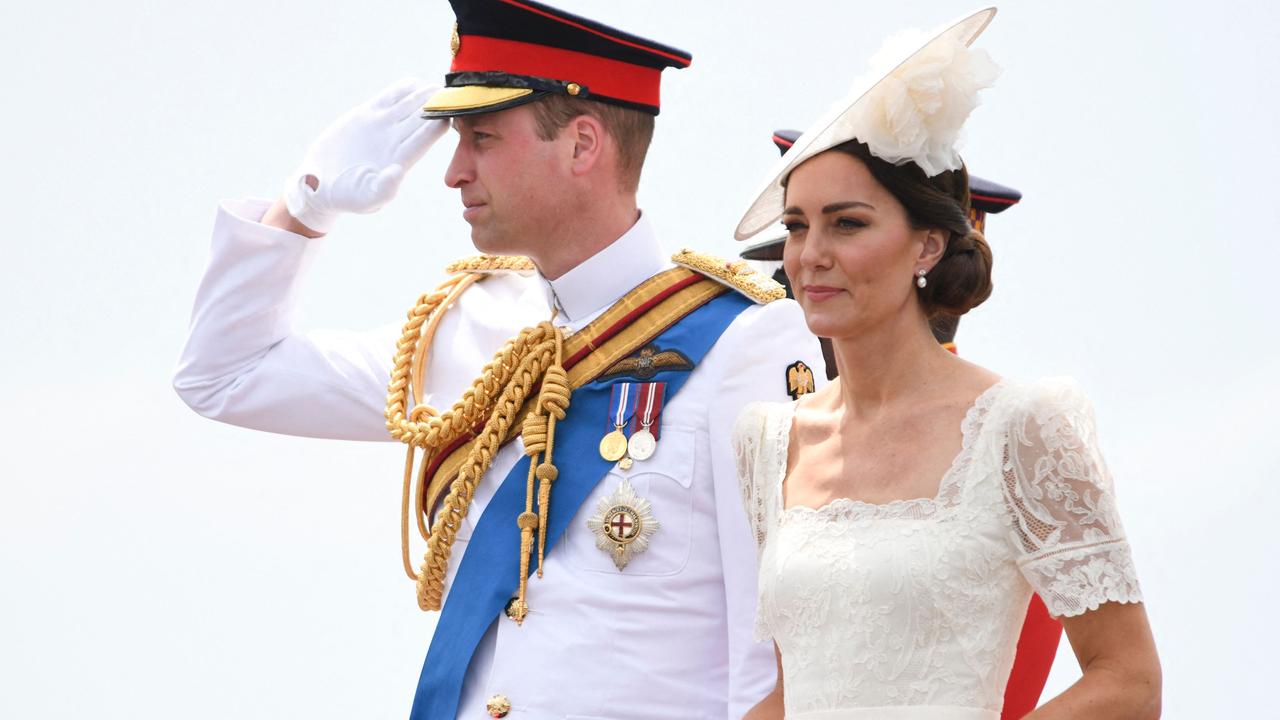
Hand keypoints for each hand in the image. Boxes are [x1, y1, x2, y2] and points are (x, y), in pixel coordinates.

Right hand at [281, 77, 447, 233]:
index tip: (448, 109)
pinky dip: (402, 90)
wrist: (322, 183)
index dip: (440, 122)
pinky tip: (413, 83)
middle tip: (448, 90)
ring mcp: (383, 126)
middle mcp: (397, 140)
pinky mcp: (366, 115)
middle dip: (436, 103)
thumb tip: (398, 172)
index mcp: (403, 158)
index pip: (427, 136)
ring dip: (422, 93)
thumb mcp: (366, 198)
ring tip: (432, 84)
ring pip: (410, 104)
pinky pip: (389, 98)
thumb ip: (385, 188)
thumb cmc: (348, 197)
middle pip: (423, 116)